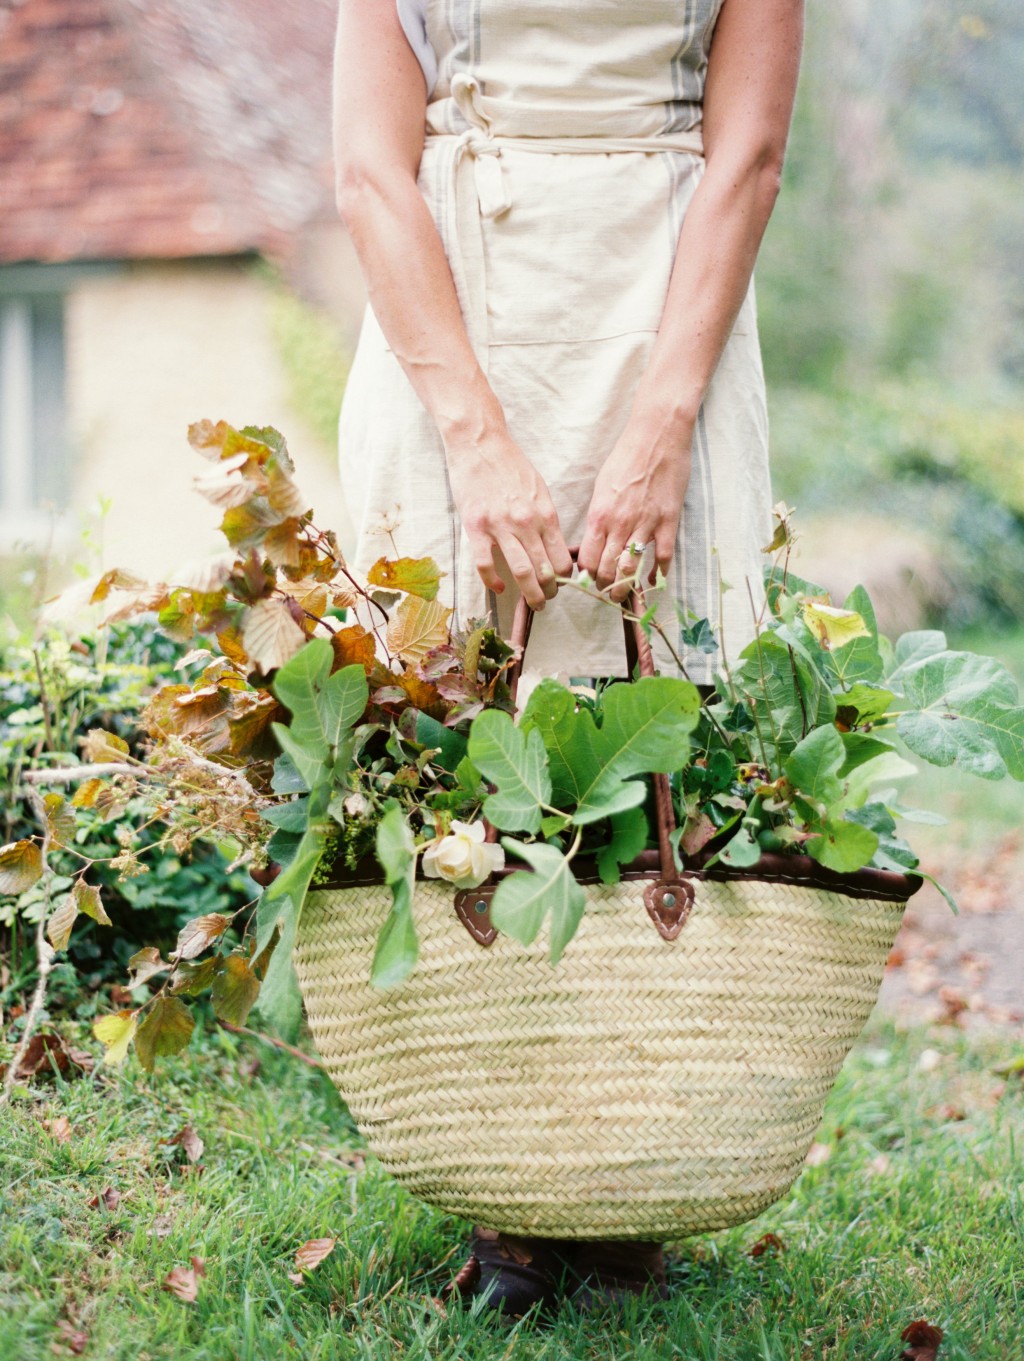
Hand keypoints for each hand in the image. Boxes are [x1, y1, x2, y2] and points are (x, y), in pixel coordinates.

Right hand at [445, 424, 572, 610]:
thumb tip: (554, 546)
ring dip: (529, 594)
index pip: (562, 558)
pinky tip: (498, 587)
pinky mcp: (476, 527)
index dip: (564, 578)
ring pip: (520, 572)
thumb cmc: (510, 465)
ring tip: (533, 604)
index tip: (561, 585)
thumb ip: (546, 518)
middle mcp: (526, 523)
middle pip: (544, 570)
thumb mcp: (539, 489)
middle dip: (549, 592)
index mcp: (545, 514)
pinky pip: (486, 564)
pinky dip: (492, 580)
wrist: (480, 444)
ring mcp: (501, 526)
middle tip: (547, 601)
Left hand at [578, 414, 692, 601]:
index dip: (586, 574)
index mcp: (599, 515)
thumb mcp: (601, 486)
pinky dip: (657, 574)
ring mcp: (645, 525)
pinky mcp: (668, 522)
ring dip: (625, 586)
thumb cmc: (626, 457)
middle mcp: (620, 525)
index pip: (587, 559)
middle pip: (606, 569)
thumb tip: (593, 540)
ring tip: (622, 593)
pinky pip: (663, 558)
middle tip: (604, 590)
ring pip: (631, 569)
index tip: (588, 578)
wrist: (657, 437)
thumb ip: (598, 516)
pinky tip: (653, 580)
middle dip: (603, 585)